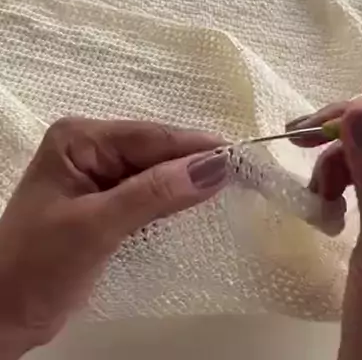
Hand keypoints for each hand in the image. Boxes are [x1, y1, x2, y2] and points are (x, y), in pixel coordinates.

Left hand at [0, 118, 226, 358]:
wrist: (1, 316)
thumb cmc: (37, 266)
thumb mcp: (96, 226)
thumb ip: (155, 193)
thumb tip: (214, 166)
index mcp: (79, 140)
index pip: (150, 137)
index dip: (196, 146)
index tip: (240, 156)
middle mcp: (90, 149)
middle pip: (155, 151)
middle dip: (195, 163)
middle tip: (244, 173)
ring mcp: (98, 175)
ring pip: (156, 171)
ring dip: (187, 180)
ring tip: (233, 183)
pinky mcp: (105, 202)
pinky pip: (148, 192)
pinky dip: (173, 199)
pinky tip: (197, 200)